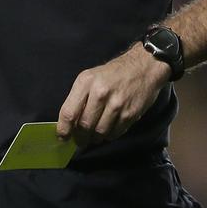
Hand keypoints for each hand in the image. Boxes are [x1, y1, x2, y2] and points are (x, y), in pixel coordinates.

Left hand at [56, 44, 170, 146]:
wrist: (143, 67)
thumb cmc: (113, 74)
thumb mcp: (91, 78)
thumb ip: (79, 99)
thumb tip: (69, 124)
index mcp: (86, 81)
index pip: (69, 112)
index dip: (64, 129)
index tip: (63, 137)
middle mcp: (100, 92)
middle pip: (84, 126)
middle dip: (80, 137)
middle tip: (80, 140)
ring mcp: (117, 104)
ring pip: (99, 132)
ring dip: (95, 138)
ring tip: (94, 135)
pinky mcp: (130, 114)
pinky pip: (114, 133)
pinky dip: (109, 135)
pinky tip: (108, 128)